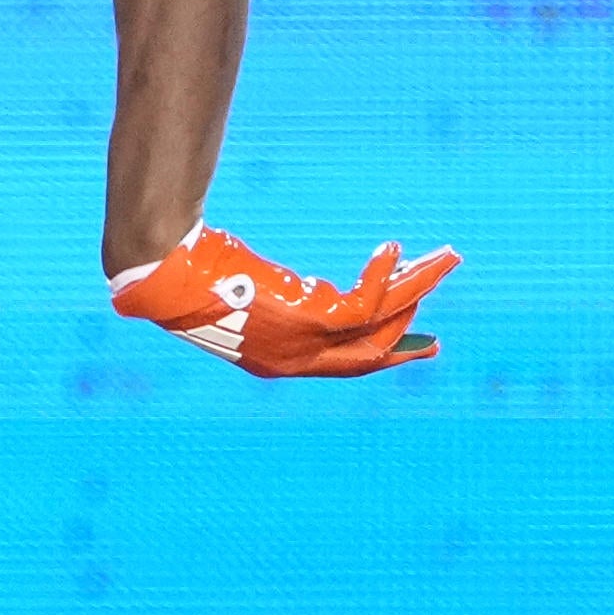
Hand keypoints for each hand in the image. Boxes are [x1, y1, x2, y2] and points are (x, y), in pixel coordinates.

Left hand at [110, 226, 456, 377]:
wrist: (168, 271)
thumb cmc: (192, 276)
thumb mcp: (239, 297)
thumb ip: (276, 299)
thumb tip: (297, 284)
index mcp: (277, 363)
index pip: (344, 365)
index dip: (383, 352)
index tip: (413, 343)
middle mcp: (296, 360)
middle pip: (372, 349)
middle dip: (411, 324)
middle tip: (440, 302)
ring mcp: (303, 343)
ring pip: (379, 321)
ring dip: (416, 288)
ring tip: (445, 258)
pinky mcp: (306, 319)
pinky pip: (362, 302)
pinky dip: (381, 275)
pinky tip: (392, 249)